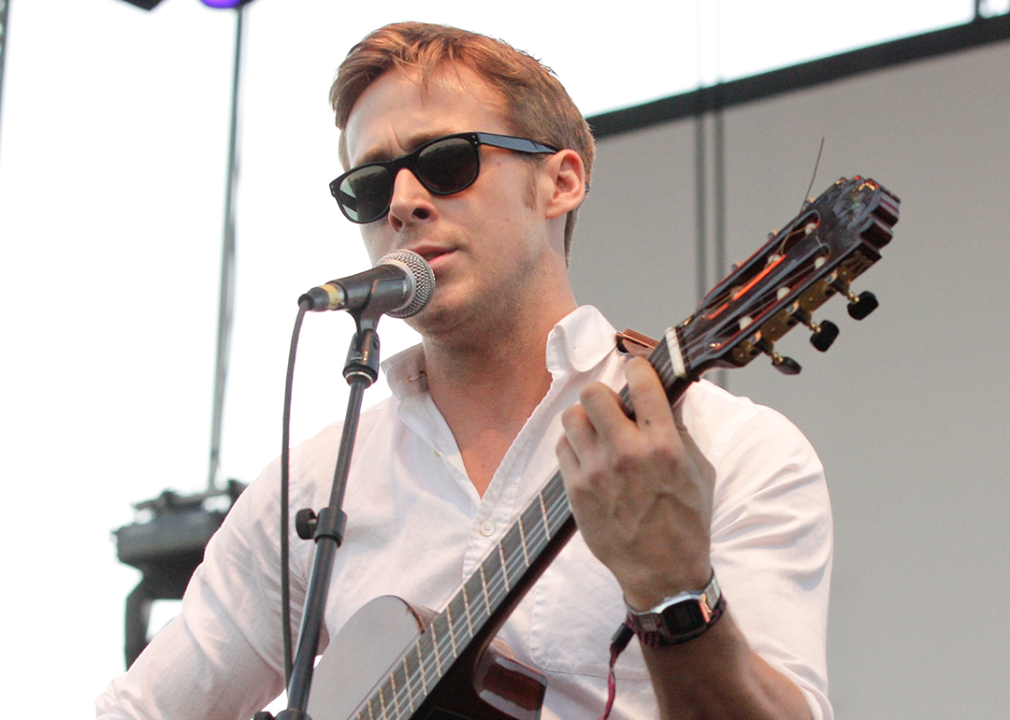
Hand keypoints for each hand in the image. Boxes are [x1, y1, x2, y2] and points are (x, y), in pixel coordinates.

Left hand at [556, 357, 714, 608]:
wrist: (663, 574)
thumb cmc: (686, 524)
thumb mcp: (697, 472)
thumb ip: (677, 431)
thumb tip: (662, 397)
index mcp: (663, 446)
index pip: (642, 383)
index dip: (638, 369)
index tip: (637, 371)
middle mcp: (626, 454)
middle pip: (594, 393)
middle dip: (604, 396)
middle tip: (613, 409)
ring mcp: (596, 472)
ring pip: (571, 417)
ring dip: (585, 420)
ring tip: (598, 434)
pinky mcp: (576, 490)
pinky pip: (562, 448)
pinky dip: (574, 447)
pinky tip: (589, 458)